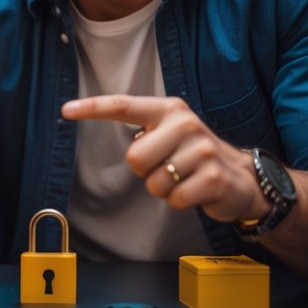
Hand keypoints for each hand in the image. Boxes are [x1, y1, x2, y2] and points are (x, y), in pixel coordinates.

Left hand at [60, 95, 268, 223]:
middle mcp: (185, 123)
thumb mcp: (170, 134)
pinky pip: (174, 199)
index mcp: (169, 110)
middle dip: (146, 172)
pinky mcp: (213, 176)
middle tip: (168, 168)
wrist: (242, 178)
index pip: (125, 105)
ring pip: (154, 182)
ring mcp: (203, 149)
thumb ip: (144, 131)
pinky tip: (196, 191)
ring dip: (165, 189)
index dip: (93, 109)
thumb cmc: (194, 156)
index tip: (65, 111)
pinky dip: (180, 202)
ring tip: (185, 179)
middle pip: (135, 158)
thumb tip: (121, 139)